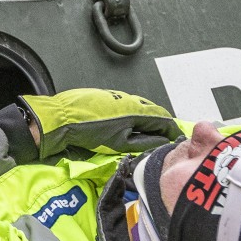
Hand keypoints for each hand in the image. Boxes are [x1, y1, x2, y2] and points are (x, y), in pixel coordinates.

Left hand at [20, 88, 181, 156]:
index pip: (165, 120)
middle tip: (165, 140)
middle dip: (162, 126)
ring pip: (142, 109)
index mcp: (138, 110)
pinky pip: (128, 106)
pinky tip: (130, 126)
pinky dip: (135, 116)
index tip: (177, 141)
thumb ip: (145, 142)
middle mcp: (132, 99)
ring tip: (149, 135)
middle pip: (155, 113)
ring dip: (149, 121)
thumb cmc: (90, 132)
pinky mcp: (108, 97)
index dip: (173, 132)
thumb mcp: (121, 143)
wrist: (63, 118)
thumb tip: (162, 142)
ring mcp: (120, 96)